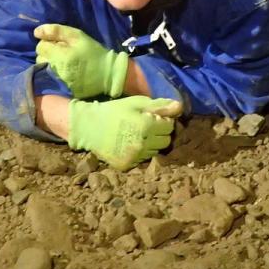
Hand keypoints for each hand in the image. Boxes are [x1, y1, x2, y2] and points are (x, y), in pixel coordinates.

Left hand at [35, 24, 128, 98]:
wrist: (108, 74)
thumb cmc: (93, 52)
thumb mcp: (77, 36)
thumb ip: (56, 31)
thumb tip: (36, 32)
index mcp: (59, 55)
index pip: (40, 46)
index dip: (49, 43)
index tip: (60, 44)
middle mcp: (55, 70)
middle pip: (39, 58)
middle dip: (48, 53)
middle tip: (62, 53)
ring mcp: (57, 81)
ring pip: (42, 69)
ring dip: (49, 64)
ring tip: (62, 62)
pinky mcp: (60, 89)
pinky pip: (48, 79)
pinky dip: (53, 74)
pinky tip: (63, 72)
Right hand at [67, 96, 182, 169]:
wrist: (88, 127)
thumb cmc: (114, 111)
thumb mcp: (136, 103)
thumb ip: (159, 106)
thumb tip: (179, 107)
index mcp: (146, 127)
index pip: (170, 126)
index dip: (163, 120)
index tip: (153, 117)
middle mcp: (143, 145)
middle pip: (166, 141)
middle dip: (159, 133)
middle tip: (146, 126)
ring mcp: (135, 157)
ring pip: (155, 151)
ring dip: (151, 143)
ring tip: (138, 135)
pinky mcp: (127, 165)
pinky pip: (143, 160)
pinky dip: (140, 152)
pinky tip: (130, 144)